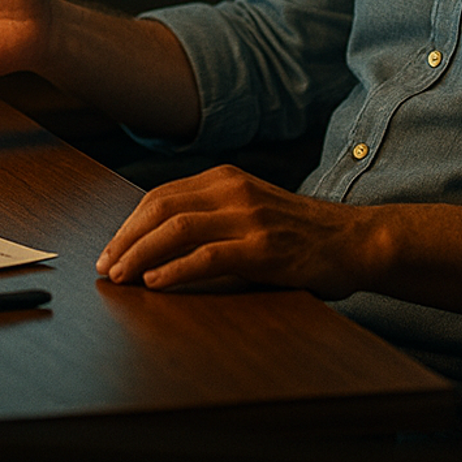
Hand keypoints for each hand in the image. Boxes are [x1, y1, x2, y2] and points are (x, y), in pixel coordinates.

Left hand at [95, 165, 373, 299]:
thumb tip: (157, 242)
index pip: (161, 196)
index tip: (110, 250)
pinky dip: (175, 270)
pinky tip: (154, 282)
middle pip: (160, 208)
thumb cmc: (300, 234)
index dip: (129, 224)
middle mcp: (233, 191)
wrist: (356, 240)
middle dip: (124, 238)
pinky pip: (208, 257)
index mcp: (226, 179)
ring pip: (177, 229)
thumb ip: (212, 216)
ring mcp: (249, 218)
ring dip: (140, 254)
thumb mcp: (251, 210)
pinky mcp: (264, 249)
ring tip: (120, 277)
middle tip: (105, 267)